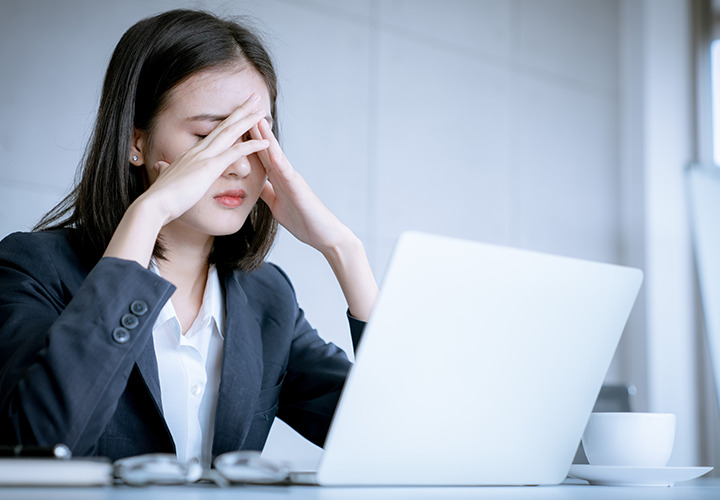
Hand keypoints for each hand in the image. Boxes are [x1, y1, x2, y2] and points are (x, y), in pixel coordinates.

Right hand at [142, 95, 268, 225]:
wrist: (155, 204)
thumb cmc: (161, 198)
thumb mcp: (166, 179)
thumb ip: (167, 171)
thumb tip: (160, 166)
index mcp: (191, 154)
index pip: (213, 134)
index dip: (227, 121)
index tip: (238, 112)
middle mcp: (198, 151)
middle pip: (223, 126)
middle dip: (240, 111)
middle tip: (254, 98)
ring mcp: (204, 157)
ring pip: (230, 132)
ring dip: (248, 121)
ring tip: (262, 111)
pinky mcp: (210, 167)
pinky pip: (235, 152)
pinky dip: (252, 146)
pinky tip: (265, 142)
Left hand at [251, 118, 350, 253]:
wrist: (324, 236)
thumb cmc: (303, 221)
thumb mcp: (276, 205)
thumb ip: (267, 192)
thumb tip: (255, 183)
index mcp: (278, 178)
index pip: (259, 154)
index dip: (246, 138)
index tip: (233, 122)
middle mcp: (285, 175)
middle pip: (266, 148)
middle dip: (255, 129)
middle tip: (244, 107)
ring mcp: (293, 181)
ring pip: (277, 155)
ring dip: (267, 138)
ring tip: (257, 119)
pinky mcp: (300, 191)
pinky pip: (289, 175)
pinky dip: (280, 163)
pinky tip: (272, 153)